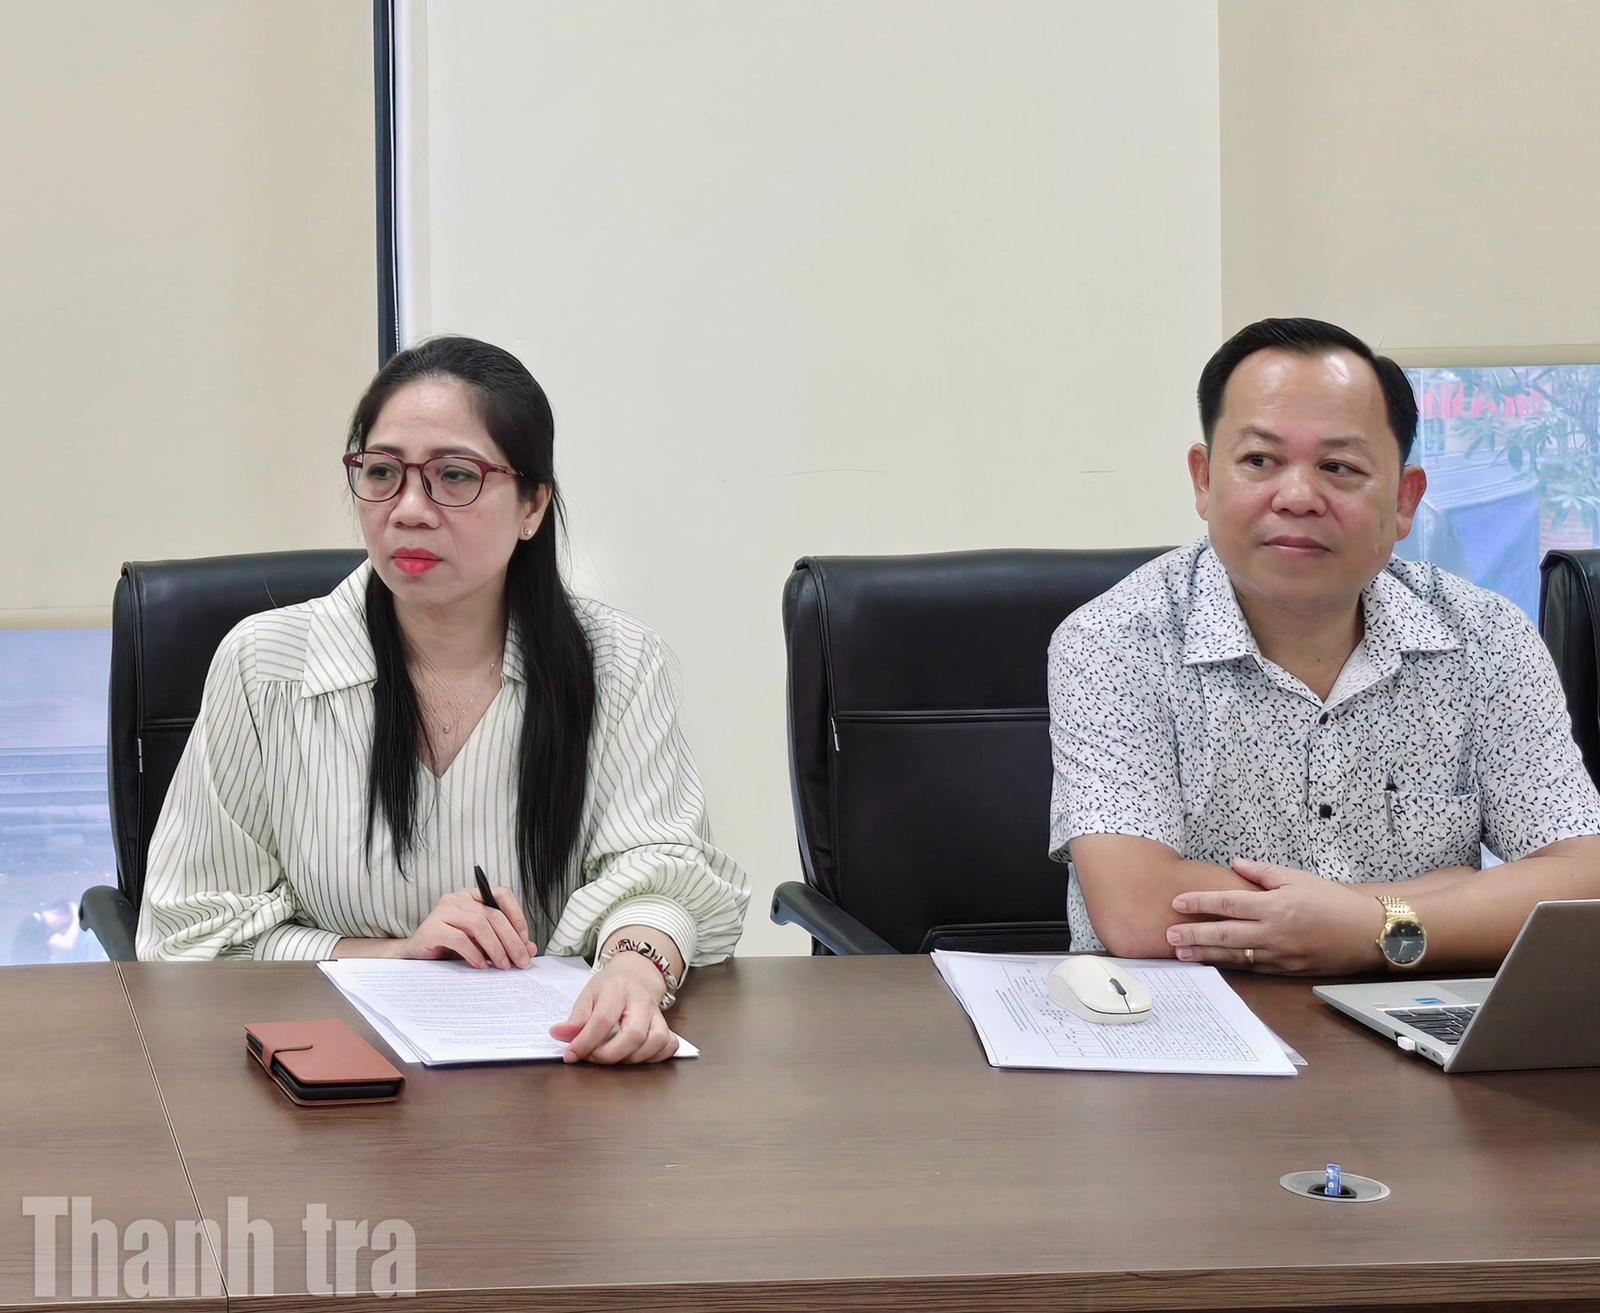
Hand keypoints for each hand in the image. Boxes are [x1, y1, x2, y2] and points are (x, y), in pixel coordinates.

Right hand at [399, 886, 537, 968]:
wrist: (415, 956)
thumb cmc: (450, 947)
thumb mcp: (482, 943)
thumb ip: (505, 943)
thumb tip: (530, 950)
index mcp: (473, 896)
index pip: (502, 894)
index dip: (518, 916)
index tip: (526, 941)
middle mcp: (458, 898)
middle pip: (493, 914)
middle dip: (512, 940)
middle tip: (521, 961)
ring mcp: (443, 911)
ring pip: (478, 924)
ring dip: (495, 947)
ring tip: (502, 965)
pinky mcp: (431, 928)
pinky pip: (459, 938)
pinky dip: (474, 953)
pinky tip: (481, 965)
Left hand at [549, 952, 677, 1063]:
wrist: (637, 973)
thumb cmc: (610, 986)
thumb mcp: (588, 995)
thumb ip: (576, 1018)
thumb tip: (559, 1035)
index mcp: (617, 989)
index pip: (603, 1020)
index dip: (585, 1042)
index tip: (571, 1055)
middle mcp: (641, 1001)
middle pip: (634, 1034)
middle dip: (610, 1054)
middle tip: (593, 1057)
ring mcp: (657, 1013)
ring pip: (656, 1040)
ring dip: (633, 1058)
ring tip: (615, 1058)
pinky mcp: (666, 1024)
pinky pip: (670, 1044)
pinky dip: (657, 1056)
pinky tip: (638, 1058)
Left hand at [1166, 858, 1384, 974]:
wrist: (1367, 932)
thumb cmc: (1334, 901)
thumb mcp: (1298, 877)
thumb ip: (1262, 872)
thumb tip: (1235, 864)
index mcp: (1275, 905)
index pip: (1228, 904)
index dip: (1200, 903)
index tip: (1178, 902)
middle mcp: (1274, 932)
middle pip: (1224, 934)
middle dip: (1194, 935)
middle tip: (1169, 935)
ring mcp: (1280, 954)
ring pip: (1235, 956)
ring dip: (1206, 955)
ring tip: (1181, 954)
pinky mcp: (1287, 969)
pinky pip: (1253, 968)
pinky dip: (1231, 966)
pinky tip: (1213, 963)